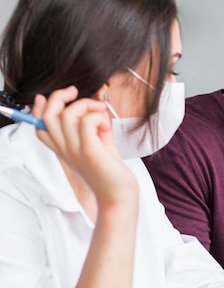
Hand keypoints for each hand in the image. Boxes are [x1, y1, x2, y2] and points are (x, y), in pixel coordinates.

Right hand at [32, 86, 136, 203]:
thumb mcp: (97, 144)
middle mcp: (64, 149)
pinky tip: (106, 126)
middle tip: (75, 92)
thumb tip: (93, 106)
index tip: (54, 96)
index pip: (39, 125)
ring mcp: (75, 150)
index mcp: (63, 148)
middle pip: (47, 115)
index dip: (40, 107)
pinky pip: (87, 121)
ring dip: (86, 105)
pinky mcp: (89, 150)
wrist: (118, 195)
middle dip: (59, 96)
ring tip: (101, 113)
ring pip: (67, 114)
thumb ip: (91, 126)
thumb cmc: (110, 171)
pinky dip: (98, 117)